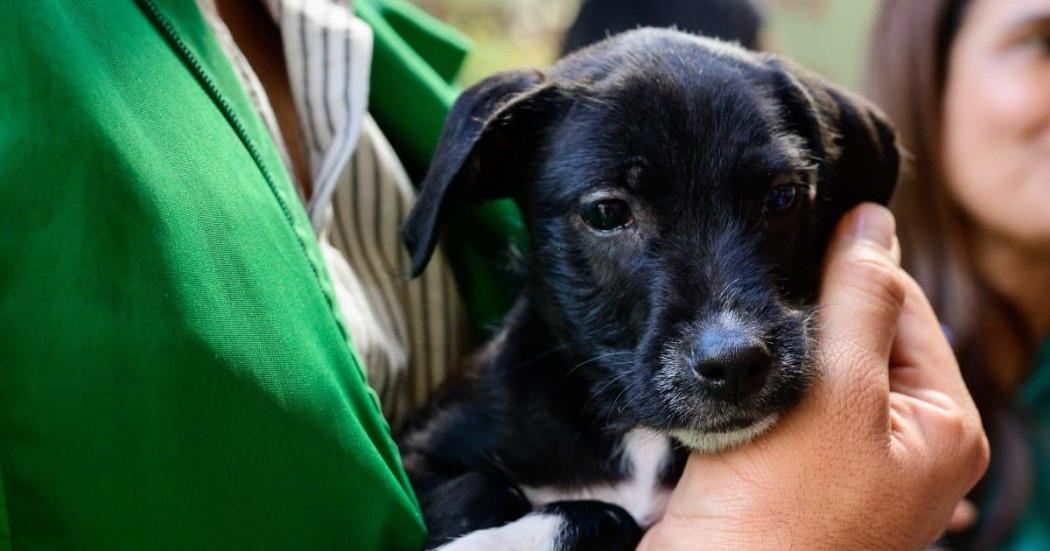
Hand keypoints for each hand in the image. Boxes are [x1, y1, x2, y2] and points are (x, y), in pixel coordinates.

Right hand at [640, 204, 989, 549]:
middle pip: (861, 334)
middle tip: (757, 324)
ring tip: (746, 364)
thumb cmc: (779, 510)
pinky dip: (762, 388)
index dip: (846, 272)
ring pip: (817, 366)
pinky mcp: (801, 472)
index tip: (785, 252)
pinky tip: (737, 395)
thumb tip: (874, 221)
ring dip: (778, 355)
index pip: (903, 306)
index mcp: (943, 424)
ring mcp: (854, 461)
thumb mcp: (833, 394)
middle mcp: (908, 442)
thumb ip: (858, 301)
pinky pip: (789, 402)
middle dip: (806, 320)